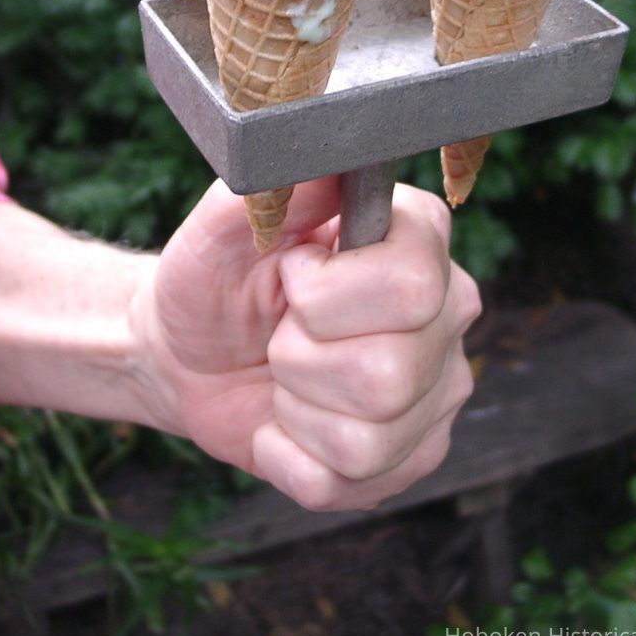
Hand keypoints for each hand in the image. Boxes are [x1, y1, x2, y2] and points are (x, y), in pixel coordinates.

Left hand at [132, 177, 480, 510]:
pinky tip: (283, 424)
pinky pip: (350, 484)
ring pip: (371, 436)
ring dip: (295, 408)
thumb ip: (278, 181)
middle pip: (391, 370)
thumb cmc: (215, 278)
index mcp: (417, 239)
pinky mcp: (410, 457)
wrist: (188, 353)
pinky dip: (289, 457)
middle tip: (281, 332)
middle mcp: (446, 312)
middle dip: (299, 358)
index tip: (293, 273)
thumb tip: (330, 151)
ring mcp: (436, 391)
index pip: (412, 281)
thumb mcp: (227, 220)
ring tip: (283, 376)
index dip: (326, 293)